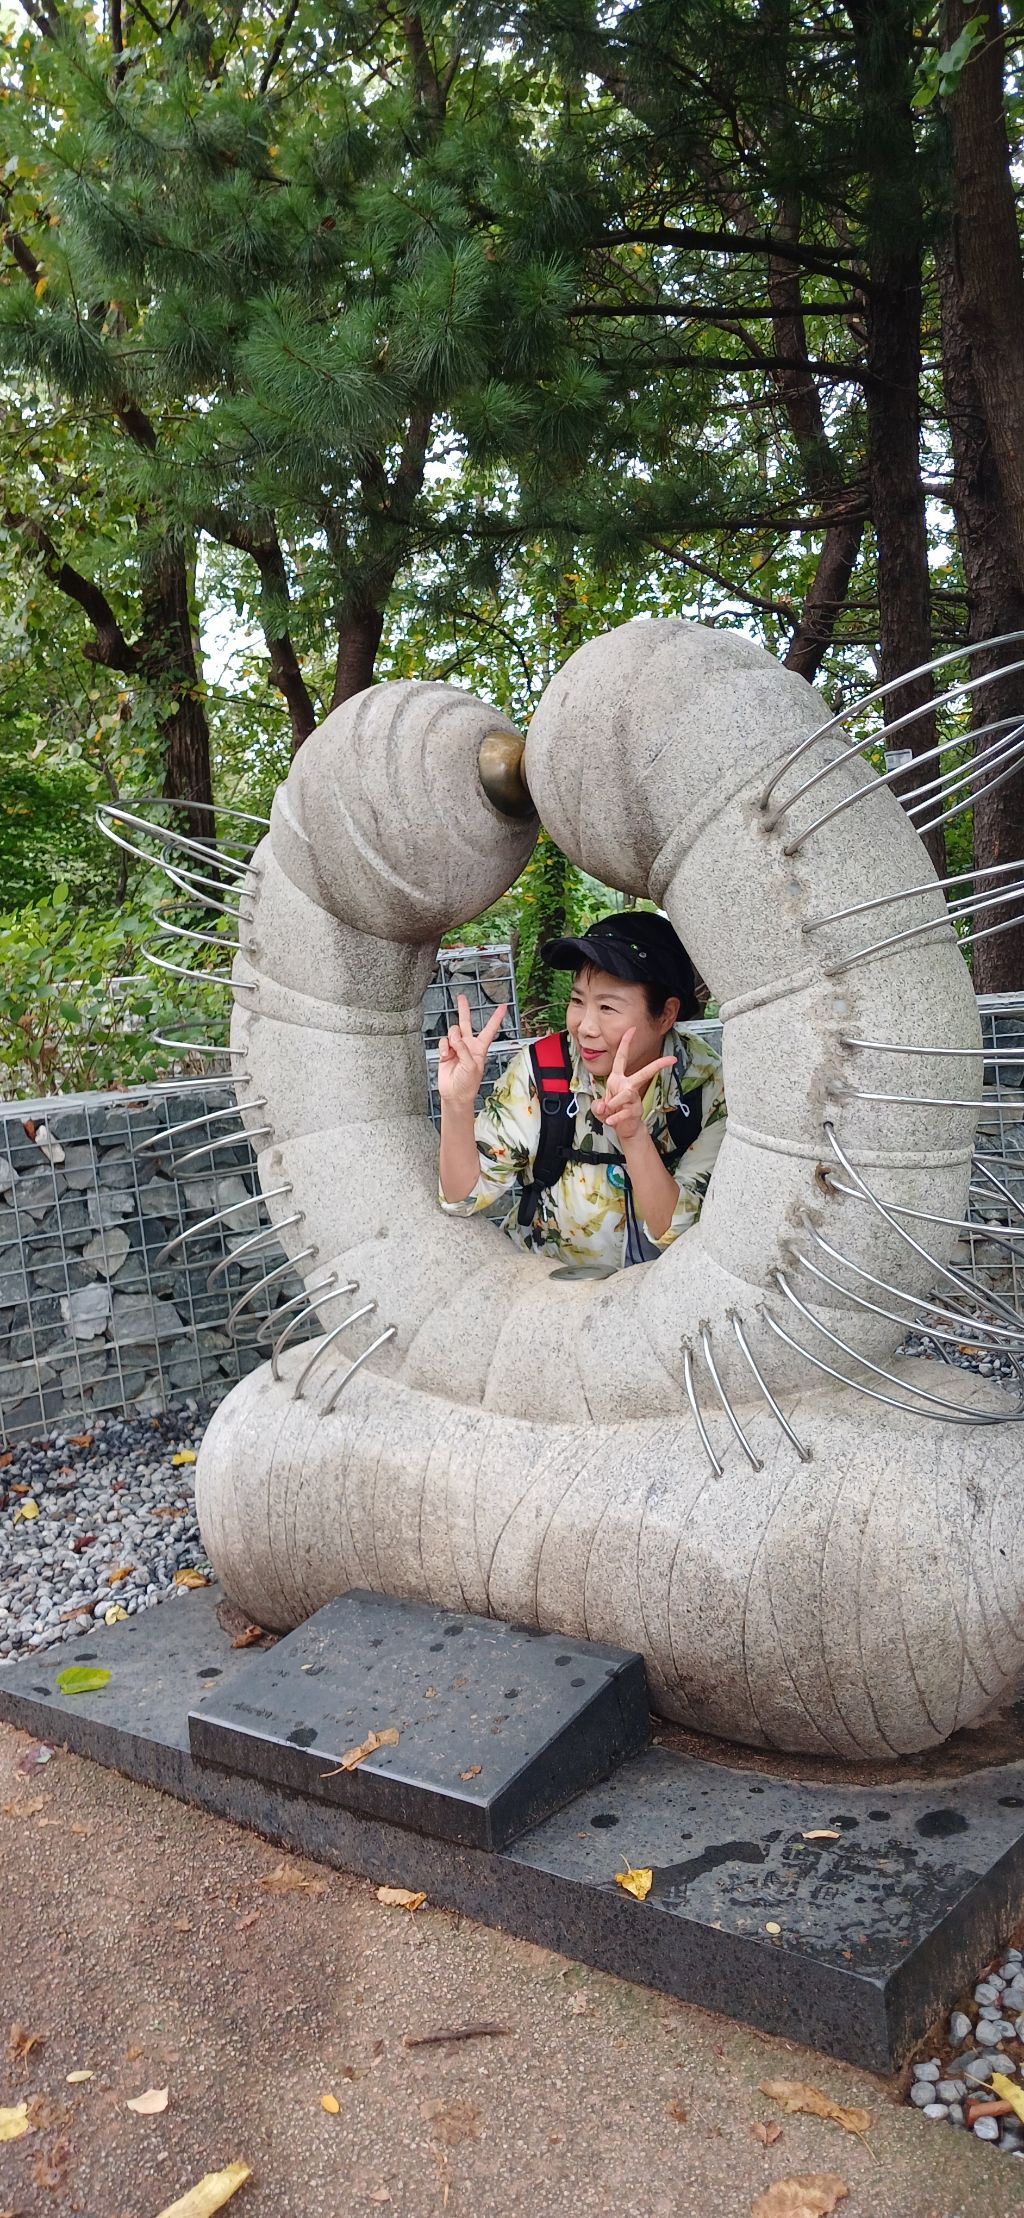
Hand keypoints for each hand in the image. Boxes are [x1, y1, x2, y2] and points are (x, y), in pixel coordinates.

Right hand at [437, 993, 507, 1113]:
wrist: (455, 1094)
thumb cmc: (468, 1084)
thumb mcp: (471, 1066)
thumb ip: (464, 1050)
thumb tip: (455, 1038)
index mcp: (480, 1048)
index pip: (490, 1029)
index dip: (496, 1017)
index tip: (503, 1006)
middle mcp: (468, 1045)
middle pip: (466, 1023)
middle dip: (463, 1009)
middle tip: (461, 997)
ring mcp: (456, 1048)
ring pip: (452, 1032)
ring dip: (451, 1039)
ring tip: (451, 1052)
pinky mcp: (446, 1052)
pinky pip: (443, 1041)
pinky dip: (443, 1047)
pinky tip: (445, 1056)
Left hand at [593, 1028, 674, 1145]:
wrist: (623, 1129)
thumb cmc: (612, 1112)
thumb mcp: (599, 1108)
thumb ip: (597, 1106)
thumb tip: (603, 1107)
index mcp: (618, 1079)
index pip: (621, 1058)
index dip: (625, 1043)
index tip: (632, 1029)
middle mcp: (628, 1086)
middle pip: (644, 1073)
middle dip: (658, 1065)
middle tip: (671, 1059)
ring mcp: (633, 1098)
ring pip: (626, 1094)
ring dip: (614, 1102)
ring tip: (608, 1111)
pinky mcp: (635, 1111)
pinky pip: (624, 1112)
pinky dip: (615, 1118)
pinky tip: (610, 1122)